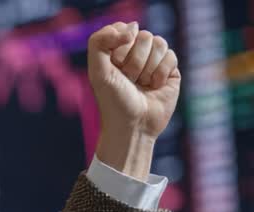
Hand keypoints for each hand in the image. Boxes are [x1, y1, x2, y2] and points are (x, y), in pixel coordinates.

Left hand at [87, 22, 179, 138]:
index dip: (121, 44)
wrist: (134, 126)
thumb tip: (131, 27)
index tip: (115, 64)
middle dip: (135, 61)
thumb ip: (99, 42)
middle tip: (129, 80)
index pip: (123, 29)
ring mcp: (153, 61)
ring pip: (159, 43)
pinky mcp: (170, 70)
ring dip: (148, 67)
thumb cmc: (113, 101)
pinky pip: (171, 55)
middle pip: (143, 36)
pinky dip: (161, 73)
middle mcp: (133, 54)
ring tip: (142, 84)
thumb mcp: (98, 72)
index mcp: (114, 52)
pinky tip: (155, 87)